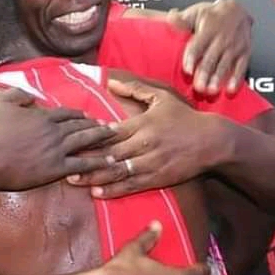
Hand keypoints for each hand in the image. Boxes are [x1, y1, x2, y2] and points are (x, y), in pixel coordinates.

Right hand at [0, 88, 115, 192]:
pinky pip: (82, 164)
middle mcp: (53, 130)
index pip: (66, 113)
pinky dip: (97, 162)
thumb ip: (16, 95)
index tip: (89, 115)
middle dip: (96, 125)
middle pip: (80, 126)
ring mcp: (56, 149)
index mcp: (41, 115)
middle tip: (110, 126)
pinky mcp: (55, 168)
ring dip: (101, 139)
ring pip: (85, 141)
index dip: (79, 114)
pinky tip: (109, 162)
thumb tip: (31, 96)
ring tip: (114, 138)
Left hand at [67, 79, 222, 198]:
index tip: (70, 141)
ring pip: (118, 172)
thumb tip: (109, 81)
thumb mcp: (160, 97)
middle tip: (62, 164)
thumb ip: (134, 89)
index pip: (109, 132)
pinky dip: (114, 190)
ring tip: (74, 181)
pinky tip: (97, 193)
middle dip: (85, 160)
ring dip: (94, 177)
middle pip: (109, 154)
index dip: (89, 138)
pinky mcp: (158, 178)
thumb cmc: (184, 117)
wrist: (211, 140)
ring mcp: (151, 163)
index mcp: (142, 124)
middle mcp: (144, 144)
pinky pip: (132, 186)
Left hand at [170, 0, 251, 94]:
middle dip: (205, 73)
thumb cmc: (211, 15)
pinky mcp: (244, 52)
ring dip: (218, 78)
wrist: (236, 9)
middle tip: (198, 87)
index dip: (192, 58)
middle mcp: (222, 38)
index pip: (198, 45)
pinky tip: (230, 89)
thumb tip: (170, 17)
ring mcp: (234, 46)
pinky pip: (241, 67)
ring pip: (225, 64)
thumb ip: (182, 19)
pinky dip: (236, 79)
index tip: (187, 70)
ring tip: (211, 90)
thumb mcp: (196, 12)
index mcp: (208, 29)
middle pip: (211, 58)